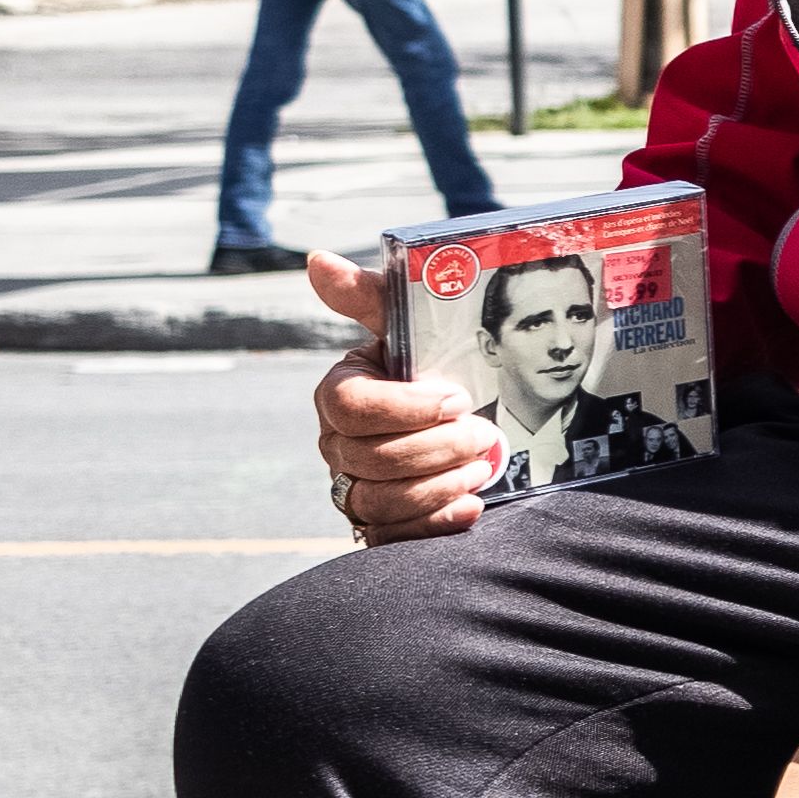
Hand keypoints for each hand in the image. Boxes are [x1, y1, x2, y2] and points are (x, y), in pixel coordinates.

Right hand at [301, 247, 501, 543]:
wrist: (466, 423)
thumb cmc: (430, 369)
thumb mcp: (409, 329)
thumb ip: (369, 297)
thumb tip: (317, 261)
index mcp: (339, 395)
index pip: (351, 407)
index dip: (405, 407)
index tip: (456, 399)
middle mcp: (337, 445)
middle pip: (369, 458)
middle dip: (435, 448)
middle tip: (482, 436)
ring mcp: (354, 488)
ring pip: (379, 500)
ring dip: (438, 485)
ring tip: (482, 467)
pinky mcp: (380, 525)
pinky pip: (392, 537)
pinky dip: (436, 523)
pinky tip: (471, 506)